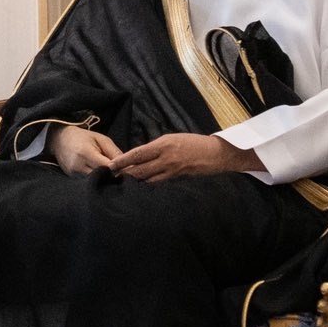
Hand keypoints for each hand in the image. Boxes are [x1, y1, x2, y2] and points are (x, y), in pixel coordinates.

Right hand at [49, 125, 125, 176]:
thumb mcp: (101, 139)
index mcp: (85, 153)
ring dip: (105, 179)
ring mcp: (74, 174)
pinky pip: (89, 183)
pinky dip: (96, 180)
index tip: (125, 168)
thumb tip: (126, 165)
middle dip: (113, 175)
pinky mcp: (72, 179)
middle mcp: (78, 165)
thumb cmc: (83, 138)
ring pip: (96, 182)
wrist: (60, 140)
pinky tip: (100, 175)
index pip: (106, 167)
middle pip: (102, 177)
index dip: (118, 169)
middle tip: (121, 172)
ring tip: (110, 173)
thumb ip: (113, 151)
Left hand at [112, 132, 259, 180]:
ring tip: (123, 184)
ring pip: (147, 179)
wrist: (216, 154)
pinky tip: (141, 188)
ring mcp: (172, 170)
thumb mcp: (173, 138)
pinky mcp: (177, 179)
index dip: (123, 160)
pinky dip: (148, 185)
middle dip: (125, 174)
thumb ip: (156, 147)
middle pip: (139, 169)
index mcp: (163, 144)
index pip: (138, 153)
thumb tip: (140, 155)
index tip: (112, 165)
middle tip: (112, 177)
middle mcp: (166, 158)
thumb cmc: (193, 143)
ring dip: (135, 182)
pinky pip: (159, 183)